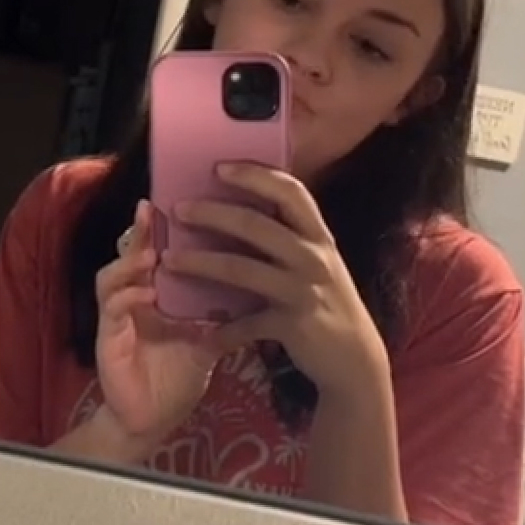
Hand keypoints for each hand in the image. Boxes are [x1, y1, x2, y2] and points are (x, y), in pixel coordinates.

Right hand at [91, 199, 221, 443]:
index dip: (162, 228)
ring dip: (129, 262)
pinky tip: (147, 293)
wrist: (155, 420)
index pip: (156, 253)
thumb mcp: (208, 341)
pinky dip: (127, 298)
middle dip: (138, 232)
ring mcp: (116, 318)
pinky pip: (111, 311)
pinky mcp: (107, 340)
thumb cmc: (178, 377)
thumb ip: (226, 316)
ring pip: (111, 277)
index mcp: (155, 295)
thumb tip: (263, 290)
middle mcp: (131, 300)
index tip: (180, 202)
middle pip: (129, 255)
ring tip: (151, 254)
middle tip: (151, 209)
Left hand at [162, 162, 388, 397]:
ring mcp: (303, 291)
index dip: (256, 175)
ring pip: (243, 269)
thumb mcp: (318, 264)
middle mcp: (313, 258)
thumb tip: (245, 214)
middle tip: (179, 209)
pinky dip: (225, 329)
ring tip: (170, 260)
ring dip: (202, 263)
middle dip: (213, 214)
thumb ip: (291, 240)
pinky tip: (208, 333)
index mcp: (319, 237)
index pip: (291, 193)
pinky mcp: (293, 325)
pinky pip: (248, 323)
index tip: (220, 167)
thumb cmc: (328, 303)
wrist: (354, 357)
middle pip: (257, 225)